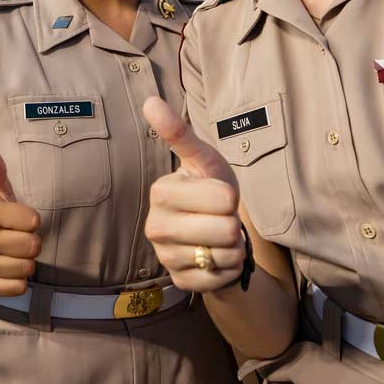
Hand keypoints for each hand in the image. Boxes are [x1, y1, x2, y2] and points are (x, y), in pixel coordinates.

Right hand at [0, 146, 40, 296]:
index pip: (34, 222)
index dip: (32, 222)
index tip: (20, 221)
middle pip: (33, 247)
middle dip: (31, 244)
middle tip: (18, 239)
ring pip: (28, 268)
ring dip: (26, 263)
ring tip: (13, 255)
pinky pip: (19, 288)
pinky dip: (19, 281)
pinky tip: (9, 271)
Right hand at [141, 97, 246, 293]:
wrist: (213, 235)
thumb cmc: (210, 191)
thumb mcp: (203, 161)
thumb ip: (179, 133)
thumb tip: (150, 100)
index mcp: (160, 193)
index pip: (223, 198)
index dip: (231, 197)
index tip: (217, 195)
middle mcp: (155, 227)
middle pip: (226, 229)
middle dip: (234, 224)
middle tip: (219, 219)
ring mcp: (165, 257)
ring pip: (225, 254)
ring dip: (233, 247)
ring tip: (218, 238)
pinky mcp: (180, 282)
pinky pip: (222, 277)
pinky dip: (228, 268)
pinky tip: (216, 258)